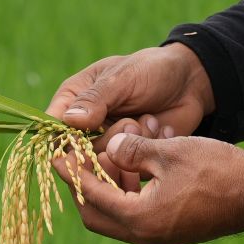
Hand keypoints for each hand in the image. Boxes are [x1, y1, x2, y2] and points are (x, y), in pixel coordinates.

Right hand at [44, 44, 215, 191]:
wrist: (189, 83)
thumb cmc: (151, 70)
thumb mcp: (122, 78)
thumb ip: (96, 99)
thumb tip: (69, 121)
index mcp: (73, 100)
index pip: (53, 128)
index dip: (65, 140)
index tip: (85, 142)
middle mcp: (85, 127)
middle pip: (78, 154)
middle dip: (108, 141)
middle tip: (132, 122)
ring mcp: (107, 144)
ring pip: (103, 165)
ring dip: (130, 145)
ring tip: (149, 122)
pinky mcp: (129, 159)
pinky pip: (128, 172)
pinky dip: (146, 154)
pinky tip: (160, 132)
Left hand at [49, 131, 243, 243]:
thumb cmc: (217, 170)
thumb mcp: (169, 151)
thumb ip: (131, 150)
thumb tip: (109, 147)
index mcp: (140, 218)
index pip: (90, 196)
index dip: (70, 173)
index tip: (54, 154)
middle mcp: (145, 237)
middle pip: (95, 216)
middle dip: (83, 187)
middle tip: (78, 158)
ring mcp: (158, 239)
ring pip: (115, 218)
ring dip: (106, 190)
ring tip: (113, 158)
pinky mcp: (170, 234)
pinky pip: (134, 219)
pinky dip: (125, 197)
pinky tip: (134, 170)